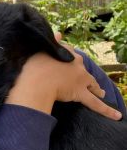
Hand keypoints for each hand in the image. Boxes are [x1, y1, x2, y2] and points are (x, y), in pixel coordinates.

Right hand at [6, 40, 121, 120]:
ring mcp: (81, 79)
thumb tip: (59, 34)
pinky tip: (117, 116)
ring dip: (96, 88)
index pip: (70, 52)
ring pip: (92, 84)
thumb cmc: (33, 65)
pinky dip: (107, 110)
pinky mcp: (81, 93)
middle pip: (82, 69)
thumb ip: (51, 42)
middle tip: (79, 79)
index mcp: (67, 52)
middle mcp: (77, 64)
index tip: (62, 60)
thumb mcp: (40, 50)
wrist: (35, 80)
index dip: (66, 56)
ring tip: (101, 92)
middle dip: (82, 74)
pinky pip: (95, 103)